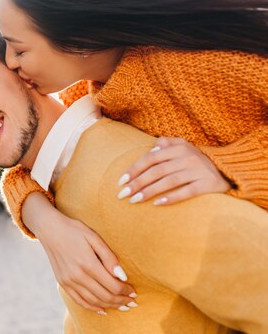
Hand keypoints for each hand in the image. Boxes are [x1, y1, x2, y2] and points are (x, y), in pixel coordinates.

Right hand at [22, 193, 136, 313]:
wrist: (49, 229)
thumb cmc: (74, 230)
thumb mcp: (94, 237)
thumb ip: (109, 257)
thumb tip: (123, 276)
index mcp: (88, 264)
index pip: (113, 285)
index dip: (126, 291)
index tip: (134, 291)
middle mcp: (77, 276)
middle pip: (105, 296)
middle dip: (121, 301)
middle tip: (131, 302)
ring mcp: (68, 281)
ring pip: (93, 301)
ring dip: (109, 306)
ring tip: (121, 306)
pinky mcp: (62, 282)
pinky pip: (79, 301)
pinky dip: (92, 307)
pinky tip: (102, 309)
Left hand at [117, 137, 231, 205]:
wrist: (228, 170)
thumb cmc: (196, 160)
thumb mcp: (183, 147)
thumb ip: (166, 144)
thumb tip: (151, 148)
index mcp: (178, 147)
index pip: (151, 158)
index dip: (134, 169)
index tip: (121, 181)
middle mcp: (188, 157)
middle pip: (157, 170)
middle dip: (137, 183)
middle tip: (122, 195)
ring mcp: (199, 170)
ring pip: (168, 181)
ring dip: (149, 191)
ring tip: (134, 200)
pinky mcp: (208, 184)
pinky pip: (187, 192)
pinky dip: (172, 197)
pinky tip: (158, 204)